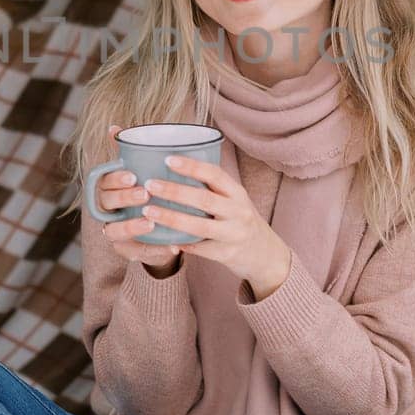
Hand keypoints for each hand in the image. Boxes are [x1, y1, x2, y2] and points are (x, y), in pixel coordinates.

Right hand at [92, 126, 181, 274]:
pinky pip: (135, 253)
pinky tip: (171, 247)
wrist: (156, 226)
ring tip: (151, 221)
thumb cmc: (145, 191)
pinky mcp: (127, 251)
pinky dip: (153, 251)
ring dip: (132, 226)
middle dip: (123, 198)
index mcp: (106, 188)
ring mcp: (114, 231)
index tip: (132, 175)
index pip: (102, 181)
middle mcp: (106, 210)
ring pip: (114, 230)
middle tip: (145, 193)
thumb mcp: (139, 171)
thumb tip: (114, 127)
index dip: (115, 178)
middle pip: (106, 203)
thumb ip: (129, 152)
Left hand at [139, 153, 291, 296]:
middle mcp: (238, 212)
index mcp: (237, 193)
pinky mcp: (227, 255)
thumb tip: (172, 168)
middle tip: (150, 185)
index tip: (168, 159)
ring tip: (149, 211)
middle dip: (174, 191)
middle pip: (204, 199)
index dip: (191, 166)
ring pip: (199, 226)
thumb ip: (211, 188)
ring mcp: (234, 234)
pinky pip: (200, 249)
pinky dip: (181, 243)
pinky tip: (164, 238)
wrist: (265, 253)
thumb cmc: (240, 220)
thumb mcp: (234, 200)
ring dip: (171, 218)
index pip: (215, 174)